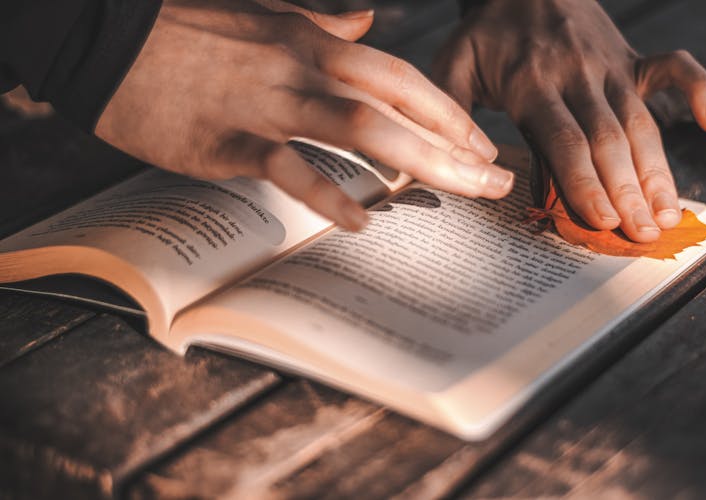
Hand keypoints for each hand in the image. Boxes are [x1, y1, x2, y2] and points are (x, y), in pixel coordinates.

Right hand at [96, 0, 513, 231]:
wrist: (107, 38)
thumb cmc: (189, 29)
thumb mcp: (266, 13)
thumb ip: (322, 22)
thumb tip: (367, 21)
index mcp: (312, 40)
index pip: (400, 77)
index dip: (449, 111)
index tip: (483, 143)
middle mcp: (302, 68)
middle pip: (398, 106)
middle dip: (456, 143)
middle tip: (497, 177)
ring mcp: (268, 104)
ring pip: (361, 131)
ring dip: (418, 163)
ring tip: (461, 193)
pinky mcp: (229, 141)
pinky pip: (289, 169)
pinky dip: (328, 195)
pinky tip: (363, 221)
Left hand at [434, 0, 705, 241]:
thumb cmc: (487, 35)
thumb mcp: (455, 67)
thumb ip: (454, 115)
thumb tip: (466, 166)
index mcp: (532, 85)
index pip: (564, 142)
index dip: (585, 183)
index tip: (603, 220)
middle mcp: (577, 77)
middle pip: (608, 141)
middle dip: (627, 192)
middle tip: (643, 234)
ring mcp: (610, 67)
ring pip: (640, 122)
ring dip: (657, 170)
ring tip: (668, 214)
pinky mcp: (630, 59)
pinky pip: (674, 68)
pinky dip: (699, 90)